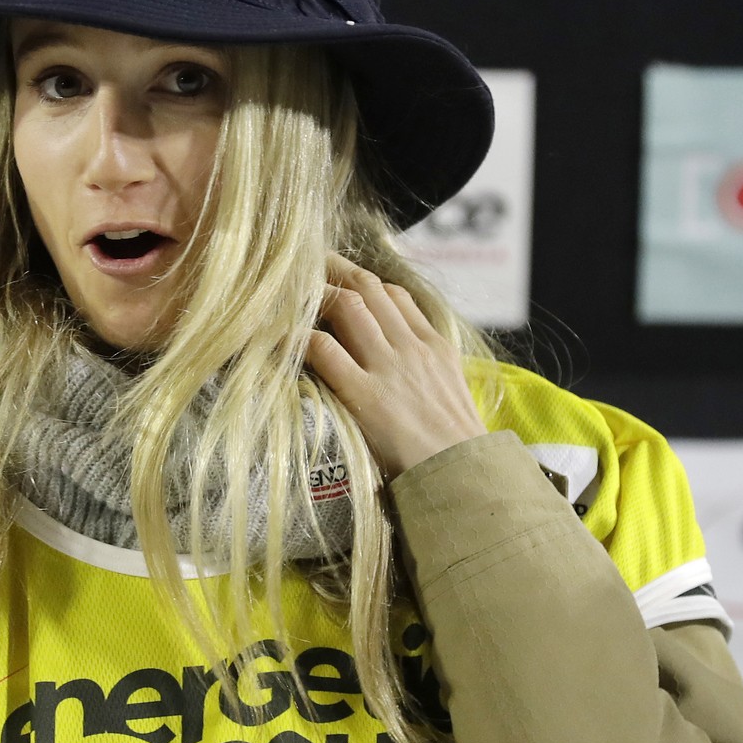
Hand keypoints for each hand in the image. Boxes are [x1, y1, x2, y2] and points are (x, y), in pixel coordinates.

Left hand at [305, 253, 487, 477]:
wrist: (463, 477)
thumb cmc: (456, 448)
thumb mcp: (451, 394)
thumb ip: (427, 371)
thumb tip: (401, 369)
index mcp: (434, 345)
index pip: (395, 295)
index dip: (362, 282)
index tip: (339, 281)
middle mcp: (411, 347)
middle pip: (367, 288)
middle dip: (333, 271)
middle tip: (305, 266)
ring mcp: (388, 367)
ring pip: (346, 306)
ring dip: (313, 295)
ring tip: (287, 295)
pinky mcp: (365, 394)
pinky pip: (323, 349)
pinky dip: (297, 337)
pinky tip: (279, 337)